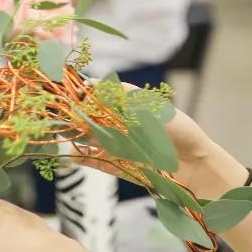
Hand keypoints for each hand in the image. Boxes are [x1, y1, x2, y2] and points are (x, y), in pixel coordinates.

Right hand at [74, 84, 224, 195]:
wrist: (195, 167)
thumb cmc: (180, 132)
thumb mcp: (153, 110)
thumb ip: (124, 99)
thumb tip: (95, 84)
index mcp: (128, 106)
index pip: (99, 94)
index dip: (82, 91)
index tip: (71, 90)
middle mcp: (119, 124)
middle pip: (88, 117)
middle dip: (71, 115)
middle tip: (56, 113)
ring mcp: (117, 145)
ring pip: (88, 139)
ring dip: (73, 136)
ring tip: (59, 133)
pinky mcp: (117, 165)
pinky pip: (95, 161)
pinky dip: (82, 158)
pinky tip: (70, 154)